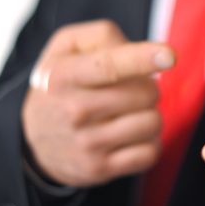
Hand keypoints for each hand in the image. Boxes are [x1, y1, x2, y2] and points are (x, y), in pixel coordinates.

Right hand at [22, 20, 173, 186]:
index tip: (169, 55)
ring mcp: (87, 144)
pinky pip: (150, 153)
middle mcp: (73, 111)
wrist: (34, 139)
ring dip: (150, 114)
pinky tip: (132, 135)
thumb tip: (146, 50)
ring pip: (152, 123)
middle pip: (145, 94)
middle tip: (131, 90)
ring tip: (130, 112)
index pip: (109, 66)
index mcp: (64, 76)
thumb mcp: (68, 48)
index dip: (142, 58)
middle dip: (148, 87)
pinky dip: (150, 142)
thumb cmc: (64, 83)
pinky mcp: (100, 169)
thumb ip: (103, 36)